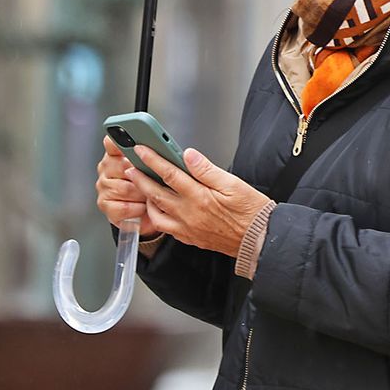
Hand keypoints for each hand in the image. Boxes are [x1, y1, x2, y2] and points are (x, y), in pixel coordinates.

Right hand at [95, 136, 165, 237]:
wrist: (143, 213)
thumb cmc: (150, 186)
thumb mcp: (153, 168)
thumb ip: (151, 156)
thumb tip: (162, 148)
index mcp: (116, 154)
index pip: (112, 143)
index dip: (119, 141)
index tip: (131, 141)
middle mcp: (106, 168)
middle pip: (122, 165)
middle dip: (141, 173)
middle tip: (154, 178)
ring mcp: (103, 187)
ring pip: (125, 188)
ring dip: (142, 193)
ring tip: (152, 195)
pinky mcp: (105, 205)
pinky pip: (124, 206)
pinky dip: (138, 208)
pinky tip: (144, 207)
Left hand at [127, 146, 271, 258]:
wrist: (258, 240)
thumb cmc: (250, 211)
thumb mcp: (233, 183)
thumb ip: (206, 170)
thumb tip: (188, 155)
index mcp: (199, 197)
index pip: (169, 173)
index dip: (153, 159)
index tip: (142, 149)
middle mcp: (189, 214)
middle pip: (156, 193)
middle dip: (141, 179)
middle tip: (131, 168)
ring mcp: (187, 228)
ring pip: (157, 213)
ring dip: (147, 199)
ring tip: (144, 188)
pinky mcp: (190, 238)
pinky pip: (166, 227)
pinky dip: (158, 216)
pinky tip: (160, 208)